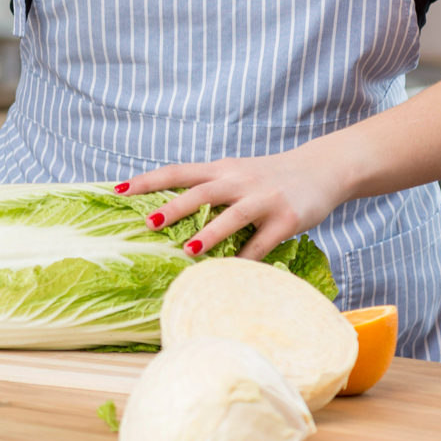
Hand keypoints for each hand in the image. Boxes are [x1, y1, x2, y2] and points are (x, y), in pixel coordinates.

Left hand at [122, 146, 350, 259]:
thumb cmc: (268, 177)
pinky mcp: (287, 219)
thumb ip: (207, 187)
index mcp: (221, 169)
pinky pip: (263, 242)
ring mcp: (264, 199)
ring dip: (209, 234)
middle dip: (173, 207)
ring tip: (187, 250)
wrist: (322, 169)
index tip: (118, 189)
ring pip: (232, 215)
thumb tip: (164, 211)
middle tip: (147, 222)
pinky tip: (231, 272)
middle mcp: (239, 181)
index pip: (177, 171)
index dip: (147, 180)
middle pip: (201, 192)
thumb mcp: (235, 173)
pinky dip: (246, 258)